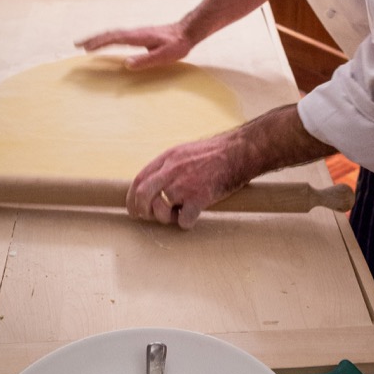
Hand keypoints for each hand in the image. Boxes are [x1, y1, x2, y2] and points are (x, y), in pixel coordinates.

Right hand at [76, 22, 192, 69]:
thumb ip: (146, 60)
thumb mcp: (164, 56)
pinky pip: (119, 36)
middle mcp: (134, 33)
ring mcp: (136, 33)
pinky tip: (106, 43)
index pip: (114, 38)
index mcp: (138, 37)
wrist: (187, 31)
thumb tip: (127, 64)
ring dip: (99, 38)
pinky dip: (108, 38)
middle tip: (76, 44)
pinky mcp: (139, 35)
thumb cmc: (177, 44)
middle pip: (109, 34)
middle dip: (93, 39)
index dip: (98, 42)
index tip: (84, 47)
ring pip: (113, 34)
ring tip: (86, 44)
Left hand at [125, 105, 332, 229]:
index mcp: (168, 158)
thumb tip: (156, 184)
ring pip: (159, 210)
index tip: (134, 208)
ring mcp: (184, 184)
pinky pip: (183, 220)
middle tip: (149, 218)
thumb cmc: (217, 152)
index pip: (139, 179)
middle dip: (142, 211)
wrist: (241, 150)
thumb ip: (170, 165)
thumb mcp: (186, 151)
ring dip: (165, 218)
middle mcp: (172, 170)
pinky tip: (193, 217)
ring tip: (176, 215)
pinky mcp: (199, 198)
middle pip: (143, 195)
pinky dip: (185, 223)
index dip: (132, 197)